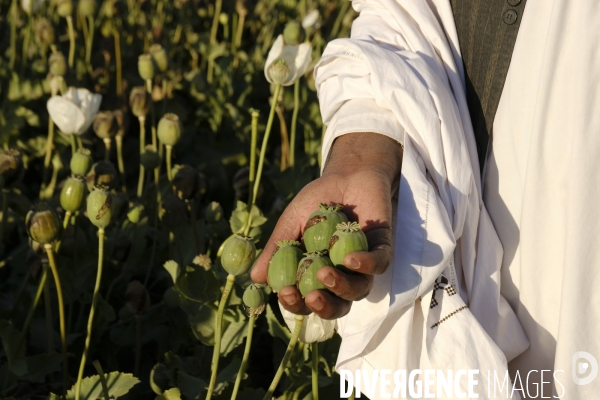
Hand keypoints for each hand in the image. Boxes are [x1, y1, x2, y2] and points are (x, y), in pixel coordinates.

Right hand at [250, 132, 402, 318]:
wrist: (346, 174)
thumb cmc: (317, 201)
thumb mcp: (291, 222)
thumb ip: (276, 249)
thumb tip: (256, 277)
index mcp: (317, 274)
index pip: (306, 301)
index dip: (296, 303)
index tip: (285, 292)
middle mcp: (342, 275)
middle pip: (337, 306)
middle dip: (324, 307)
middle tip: (311, 297)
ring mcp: (364, 264)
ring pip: (359, 290)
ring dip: (342, 287)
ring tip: (325, 273)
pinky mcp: (382, 248)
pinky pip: (378, 264)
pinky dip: (365, 265)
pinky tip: (350, 259)